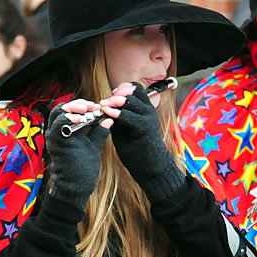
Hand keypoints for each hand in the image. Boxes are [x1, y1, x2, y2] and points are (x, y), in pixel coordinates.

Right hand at [43, 98, 112, 205]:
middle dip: (77, 104)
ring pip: (57, 113)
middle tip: (92, 105)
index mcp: (65, 131)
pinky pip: (58, 126)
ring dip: (73, 108)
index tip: (96, 106)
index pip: (69, 110)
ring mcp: (55, 137)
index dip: (81, 105)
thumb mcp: (93, 145)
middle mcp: (56, 132)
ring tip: (86, 109)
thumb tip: (109, 120)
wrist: (76, 187)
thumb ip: (99, 132)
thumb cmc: (83, 168)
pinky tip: (81, 118)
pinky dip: (68, 118)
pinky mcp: (56, 143)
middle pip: (61, 108)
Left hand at [107, 81, 184, 199]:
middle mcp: (148, 111)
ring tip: (104, 105)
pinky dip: (117, 113)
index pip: (135, 89)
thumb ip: (116, 117)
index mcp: (145, 109)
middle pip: (133, 91)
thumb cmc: (137, 148)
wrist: (152, 167)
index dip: (121, 89)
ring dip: (115, 101)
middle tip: (104, 100)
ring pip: (132, 100)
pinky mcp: (145, 128)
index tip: (111, 95)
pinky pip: (130, 116)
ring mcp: (148, 118)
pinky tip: (108, 113)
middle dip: (117, 93)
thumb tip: (103, 106)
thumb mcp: (125, 129)